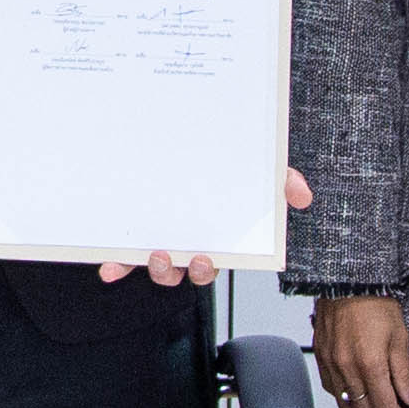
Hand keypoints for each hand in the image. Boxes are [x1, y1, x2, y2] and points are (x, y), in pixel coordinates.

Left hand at [99, 163, 314, 288]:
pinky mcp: (134, 232)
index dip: (203, 268)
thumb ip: (281, 180)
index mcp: (212, 237)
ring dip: (150, 267)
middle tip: (172, 256)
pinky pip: (124, 254)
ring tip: (151, 253)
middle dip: (176, 271)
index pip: (209, 263)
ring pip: (153, 265)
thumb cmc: (230, 166)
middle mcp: (183, 242)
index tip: (201, 258)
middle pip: (180, 270)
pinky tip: (108, 267)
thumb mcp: (258, 170)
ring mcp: (158, 237)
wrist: (186, 136)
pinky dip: (116, 264)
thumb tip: (301, 195)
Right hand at [310, 293, 408, 407]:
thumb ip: (404, 373)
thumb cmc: (374, 302)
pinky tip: (357, 385)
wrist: (348, 282)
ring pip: (346, 404)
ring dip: (364, 406)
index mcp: (370, 363)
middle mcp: (347, 367)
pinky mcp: (321, 357)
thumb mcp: (400, 336)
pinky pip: (331, 389)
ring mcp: (331, 363)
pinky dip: (345, 394)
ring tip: (378, 398)